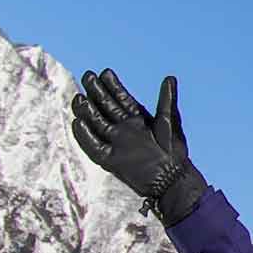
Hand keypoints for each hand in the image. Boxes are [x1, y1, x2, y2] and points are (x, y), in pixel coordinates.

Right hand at [70, 68, 209, 224]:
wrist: (173, 180)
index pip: (121, 99)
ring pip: (97, 124)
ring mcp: (117, 144)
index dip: (113, 86)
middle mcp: (125, 129)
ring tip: (79, 98)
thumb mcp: (170, 122)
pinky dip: (85, 136)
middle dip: (97, 92)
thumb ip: (166, 100)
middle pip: (106, 108)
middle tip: (87, 76)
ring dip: (87, 111)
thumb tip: (170, 78)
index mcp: (138, 119)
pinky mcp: (111, 160)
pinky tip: (77, 123)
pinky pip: (94, 147)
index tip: (105, 72)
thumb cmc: (175, 152)